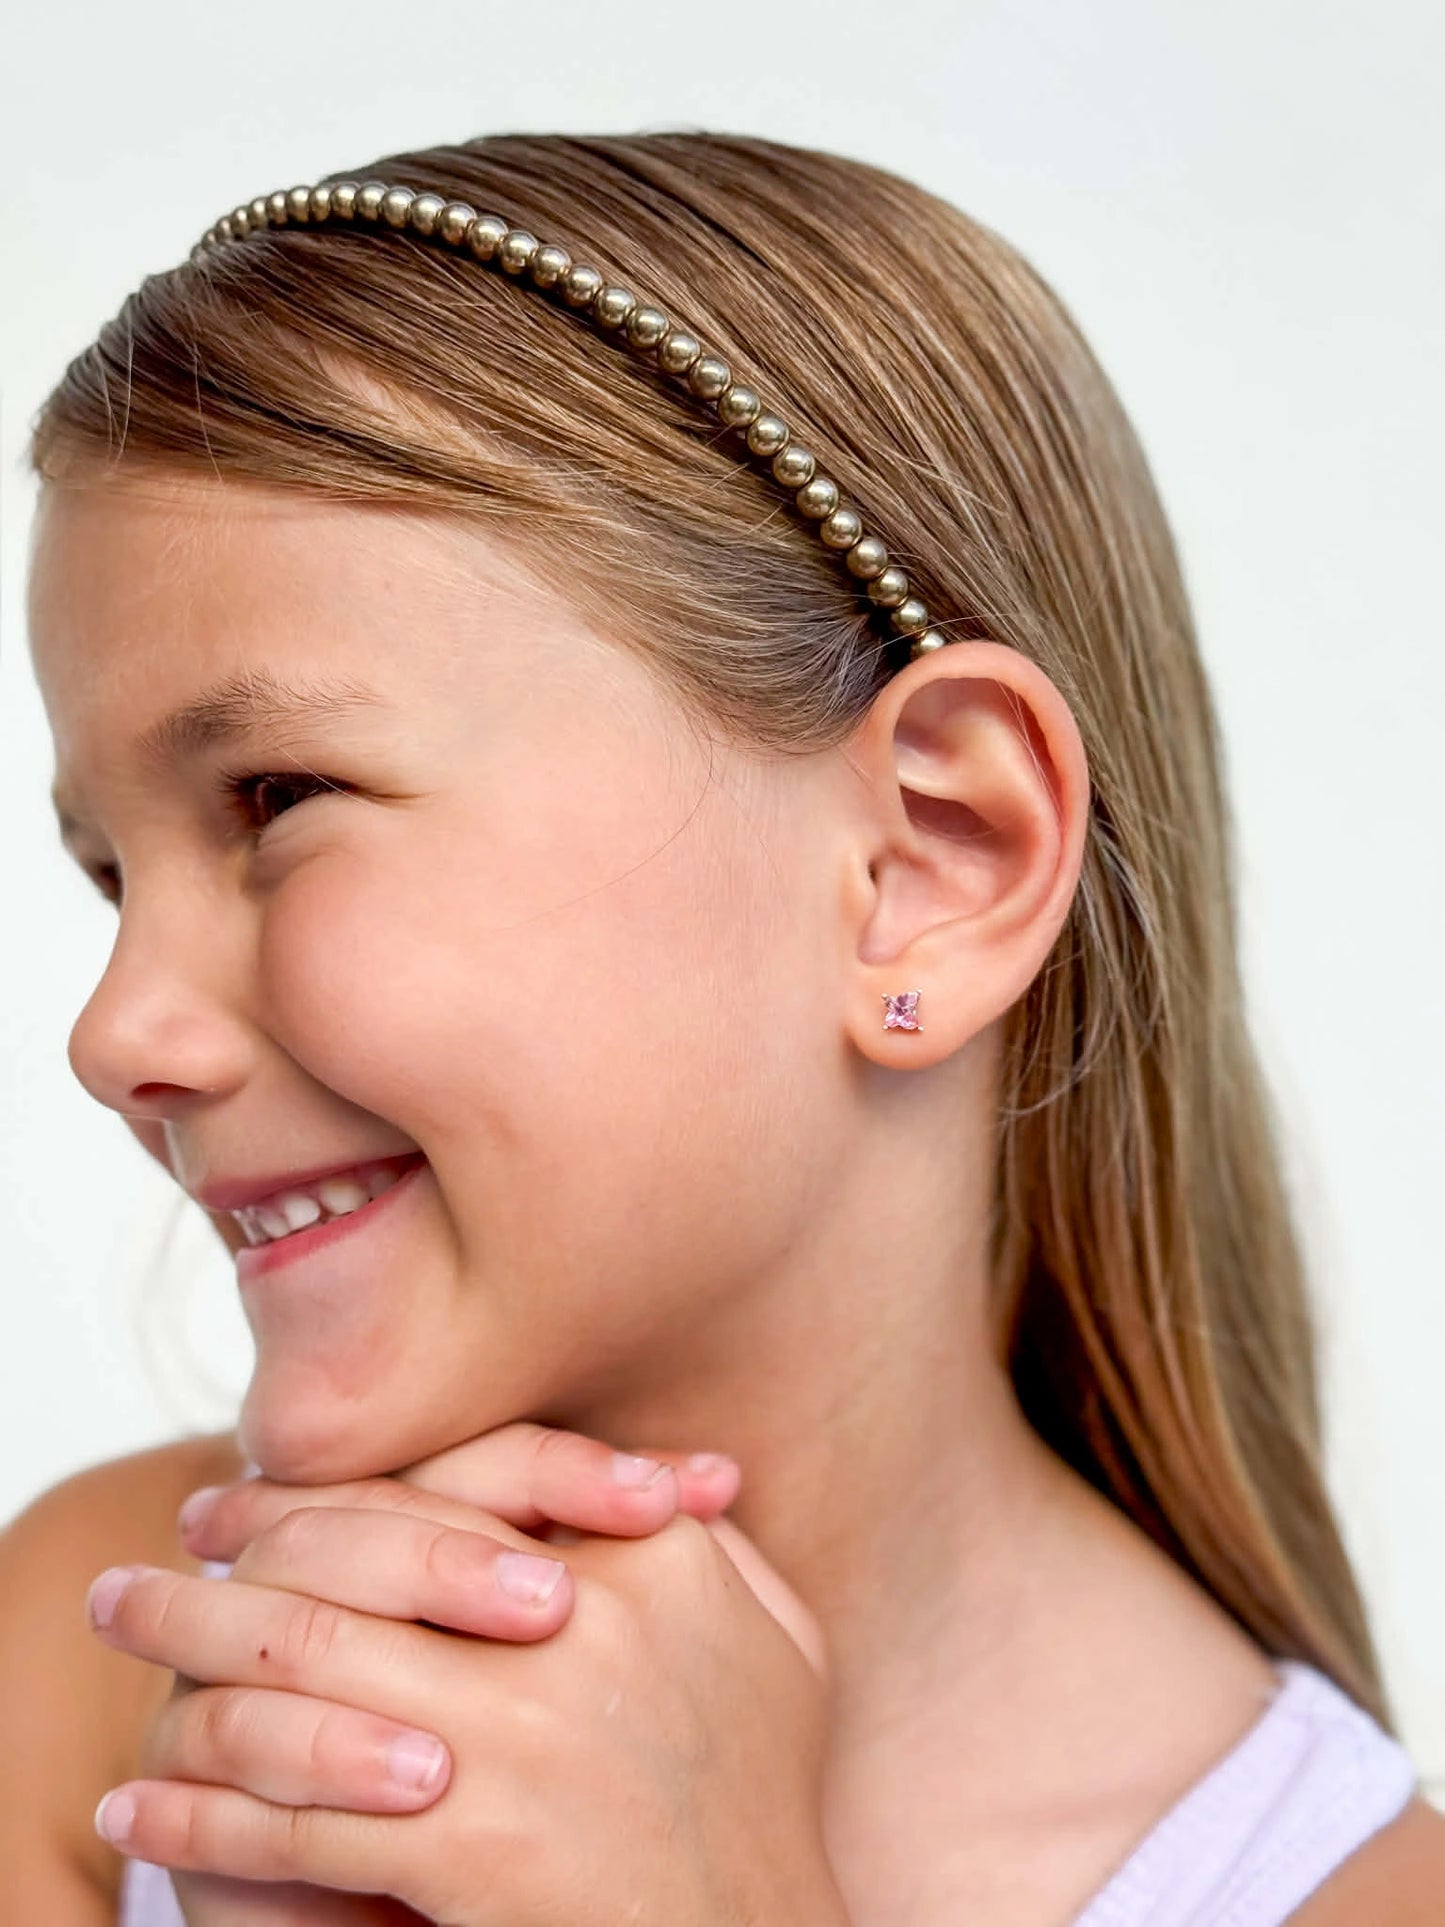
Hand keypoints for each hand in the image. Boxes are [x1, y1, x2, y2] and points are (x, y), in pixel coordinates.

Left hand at [90, 1426, 846, 1924]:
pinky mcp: (473, 1842)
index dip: (325, 1493)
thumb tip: (659, 1476)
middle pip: (351, 1567)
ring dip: (178, 1658)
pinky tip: (139, 1810)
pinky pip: (294, 1817)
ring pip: (300, 1673)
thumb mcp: (774, 1641)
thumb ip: (712, 1547)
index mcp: (646, 1556)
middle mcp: (582, 1620)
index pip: (450, 1491)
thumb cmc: (762, 1795)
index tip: (239, 1503)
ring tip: (112, 1642)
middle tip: (136, 1574)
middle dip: (220, 1565)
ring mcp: (526, 1730)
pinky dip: (196, 1815)